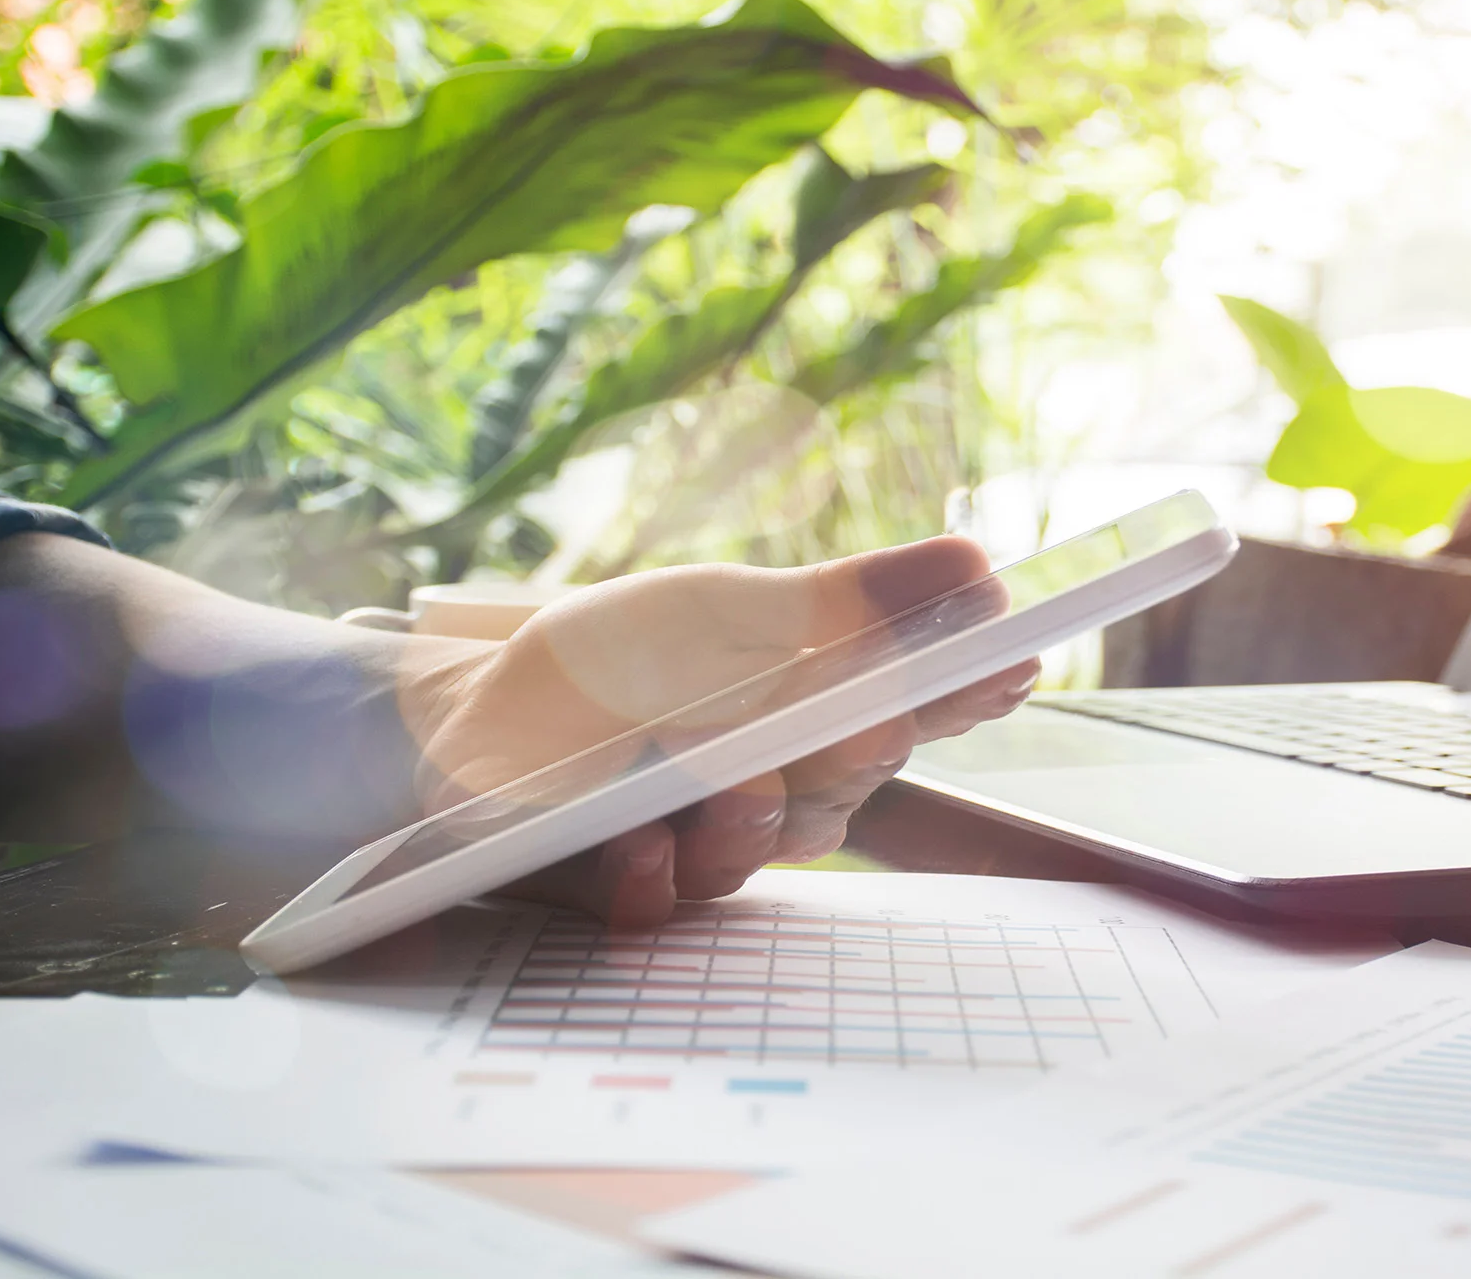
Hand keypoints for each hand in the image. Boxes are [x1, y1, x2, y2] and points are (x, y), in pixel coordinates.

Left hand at [412, 537, 1035, 925]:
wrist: (461, 717)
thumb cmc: (610, 656)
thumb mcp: (734, 608)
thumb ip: (855, 601)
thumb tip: (979, 568)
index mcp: (815, 702)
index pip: (918, 699)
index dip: (967, 689)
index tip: (1009, 667)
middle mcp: (781, 777)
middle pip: (848, 783)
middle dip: (849, 757)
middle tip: (857, 733)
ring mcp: (710, 839)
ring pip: (765, 846)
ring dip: (743, 817)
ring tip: (712, 783)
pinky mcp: (636, 889)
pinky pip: (667, 903)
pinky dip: (652, 874)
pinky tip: (635, 850)